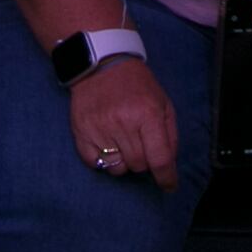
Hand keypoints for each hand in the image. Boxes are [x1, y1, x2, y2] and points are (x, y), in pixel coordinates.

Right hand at [70, 55, 177, 189]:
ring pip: (117, 169)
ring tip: (123, 143)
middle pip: (139, 165)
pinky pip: (95, 164)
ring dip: (124, 162)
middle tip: (141, 144)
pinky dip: (103, 161)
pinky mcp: (81, 132)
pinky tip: (107, 145)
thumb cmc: (137, 85)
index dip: (166, 177)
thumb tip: (169, 165)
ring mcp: (100, 128)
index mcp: (148, 115)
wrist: (101, 65)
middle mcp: (123, 123)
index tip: (169, 186)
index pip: (160, 158)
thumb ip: (170, 135)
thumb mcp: (163, 103)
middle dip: (144, 161)